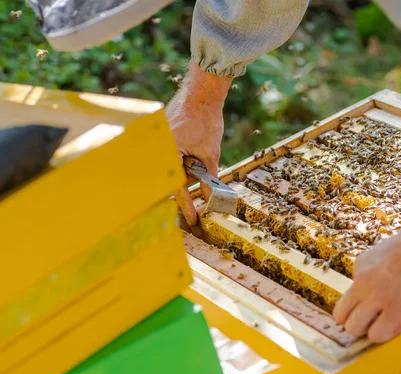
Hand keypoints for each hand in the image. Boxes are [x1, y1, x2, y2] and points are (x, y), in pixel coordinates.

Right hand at [166, 61, 232, 225]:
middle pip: (171, 179)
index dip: (186, 205)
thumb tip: (210, 197)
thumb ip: (209, 177)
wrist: (201, 93)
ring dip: (184, 172)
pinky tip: (191, 157)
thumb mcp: (211, 153)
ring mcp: (157, 143)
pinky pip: (169, 158)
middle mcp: (157, 149)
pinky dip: (180, 162)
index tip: (192, 220)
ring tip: (196, 160)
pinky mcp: (160, 139)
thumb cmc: (205, 119)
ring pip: (170, 169)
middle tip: (195, 193)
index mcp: (167, 153)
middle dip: (185, 187)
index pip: (177, 187)